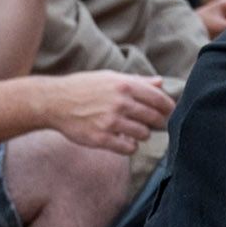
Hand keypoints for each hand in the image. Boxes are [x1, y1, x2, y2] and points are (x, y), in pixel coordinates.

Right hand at [35, 70, 173, 156]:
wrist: (55, 102)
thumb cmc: (84, 87)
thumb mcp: (110, 78)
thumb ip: (137, 81)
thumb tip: (160, 83)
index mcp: (125, 85)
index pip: (159, 99)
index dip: (168, 108)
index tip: (170, 113)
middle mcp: (120, 103)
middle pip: (154, 118)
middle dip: (158, 122)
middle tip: (155, 124)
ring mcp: (111, 122)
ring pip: (143, 134)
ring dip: (142, 134)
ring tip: (133, 130)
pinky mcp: (101, 138)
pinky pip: (129, 148)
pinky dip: (130, 146)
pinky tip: (124, 141)